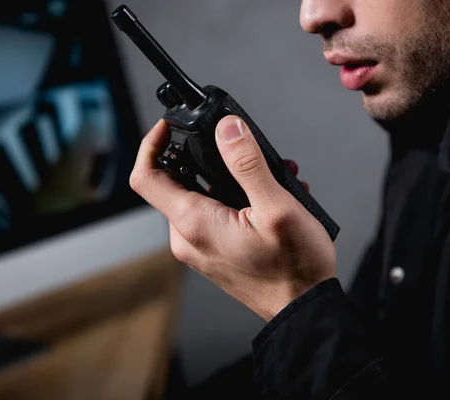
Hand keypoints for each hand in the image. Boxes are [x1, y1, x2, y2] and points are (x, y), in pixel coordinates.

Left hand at [129, 117, 335, 320]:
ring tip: (270, 176)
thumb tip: (227, 129)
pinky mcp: (212, 252)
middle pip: (175, 182)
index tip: (170, 126)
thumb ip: (247, 164)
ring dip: (229, 178)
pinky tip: (266, 197)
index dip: (151, 144)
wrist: (303, 310)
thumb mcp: (277, 208)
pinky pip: (211, 214)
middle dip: (208, 157)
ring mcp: (198, 247)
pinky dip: (233, 197)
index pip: (146, 177)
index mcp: (194, 223)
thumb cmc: (294, 269)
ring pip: (198, 196)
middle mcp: (187, 238)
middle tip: (242, 149)